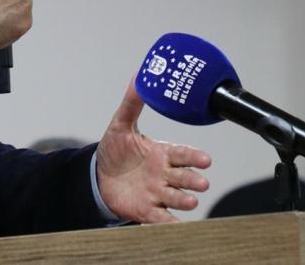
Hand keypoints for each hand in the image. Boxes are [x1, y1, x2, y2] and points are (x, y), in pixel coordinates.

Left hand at [96, 80, 210, 223]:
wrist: (98, 177)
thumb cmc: (115, 150)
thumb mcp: (120, 124)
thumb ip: (131, 103)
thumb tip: (139, 77)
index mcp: (161, 153)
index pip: (182, 154)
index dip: (194, 157)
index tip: (206, 159)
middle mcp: (164, 174)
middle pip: (184, 177)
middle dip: (193, 180)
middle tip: (202, 181)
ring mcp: (158, 194)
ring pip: (176, 198)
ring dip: (184, 200)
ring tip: (191, 201)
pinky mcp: (148, 211)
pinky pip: (162, 219)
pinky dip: (170, 224)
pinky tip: (178, 228)